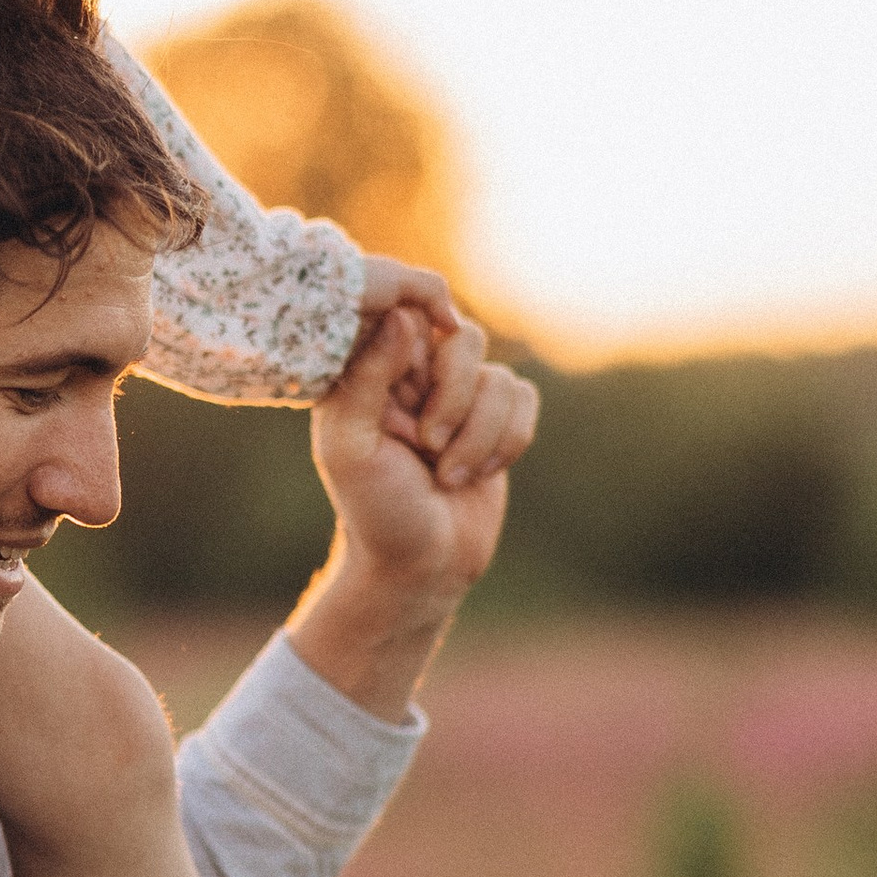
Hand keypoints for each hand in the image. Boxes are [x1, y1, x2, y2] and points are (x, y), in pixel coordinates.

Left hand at [291, 308, 524, 720]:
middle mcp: (415, 374)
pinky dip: (508, 441)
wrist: (422, 565)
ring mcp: (459, 394)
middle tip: (428, 444)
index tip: (420, 370)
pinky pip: (525, 398)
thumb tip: (400, 315)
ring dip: (481, 434)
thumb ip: (367, 377)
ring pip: (498, 377)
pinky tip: (479, 475)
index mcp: (369, 371)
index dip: (423, 325)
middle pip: (462, 339)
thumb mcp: (352, 446)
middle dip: (454, 398)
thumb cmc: (375, 510)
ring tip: (449, 475)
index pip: (403, 312)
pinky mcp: (496, 416)